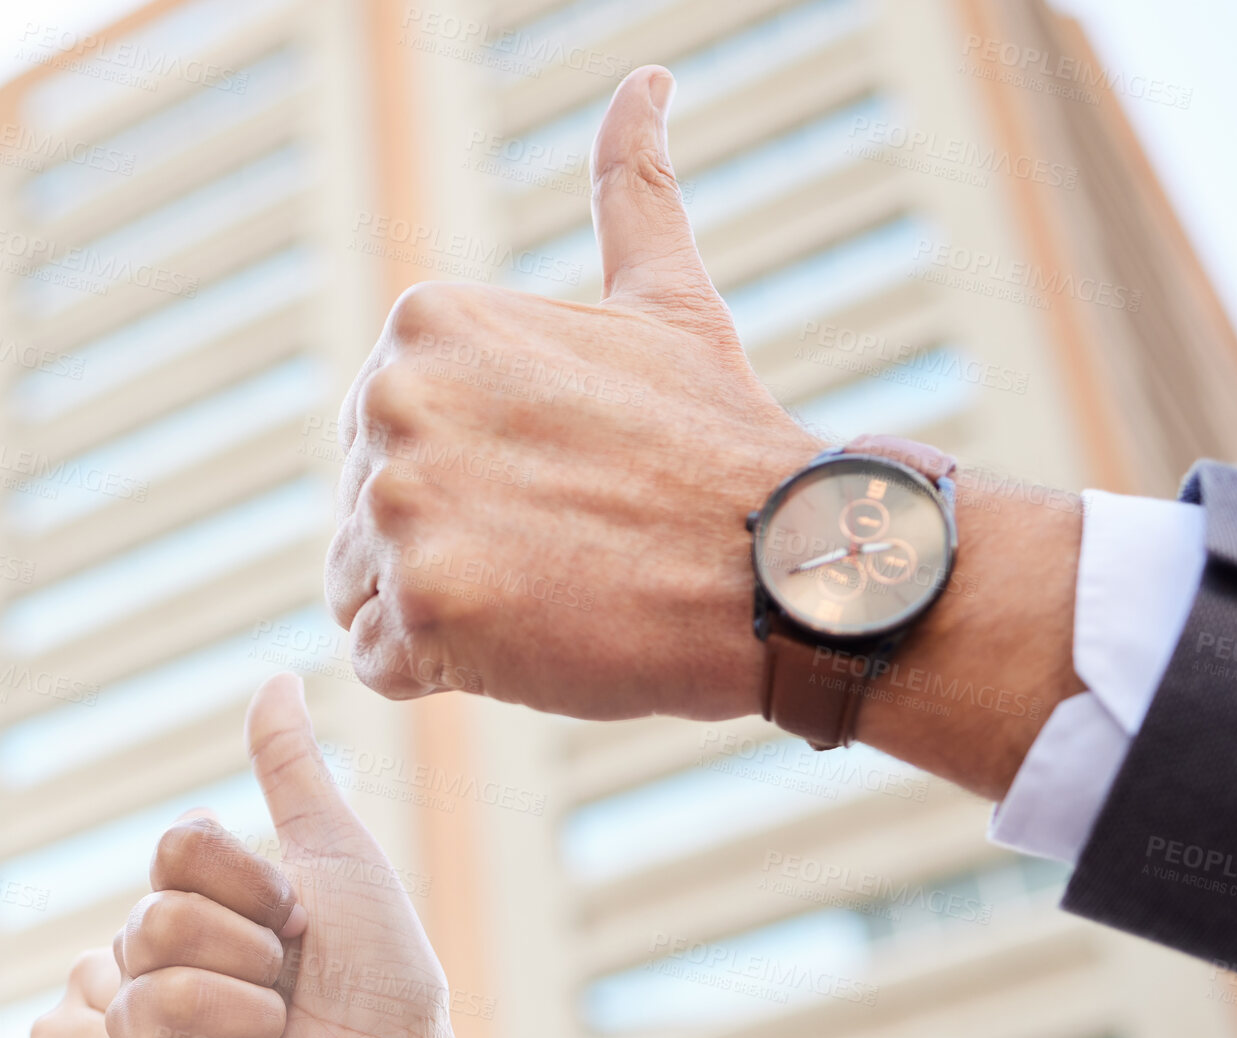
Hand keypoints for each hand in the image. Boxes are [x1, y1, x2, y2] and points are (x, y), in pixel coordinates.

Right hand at [105, 673, 519, 1037]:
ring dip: (249, 1012)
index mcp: (203, 898)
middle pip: (155, 918)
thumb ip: (294, 775)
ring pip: (153, 990)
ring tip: (282, 1033)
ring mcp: (150, 1033)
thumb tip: (275, 677)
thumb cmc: (384, 973)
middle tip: (295, 981)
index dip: (255, 881)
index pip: (180, 847)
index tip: (302, 914)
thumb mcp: (341, 859)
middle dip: (253, 950)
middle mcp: (163, 959)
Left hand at [325, 64, 823, 718]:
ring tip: (548, 593)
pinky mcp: (426, 612)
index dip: (460, 486)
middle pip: (362, 515)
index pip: (377, 439)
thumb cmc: (724, 446)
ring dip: (442, 611)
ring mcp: (403, 508)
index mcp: (426, 324)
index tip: (551, 494)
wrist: (785, 565)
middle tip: (559, 551)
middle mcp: (391, 402)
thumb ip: (630, 192)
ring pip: (362, 592)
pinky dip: (446, 668)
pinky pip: (381, 664)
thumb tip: (649, 82)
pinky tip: (532, 638)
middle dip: (445, 548)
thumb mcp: (666, 300)